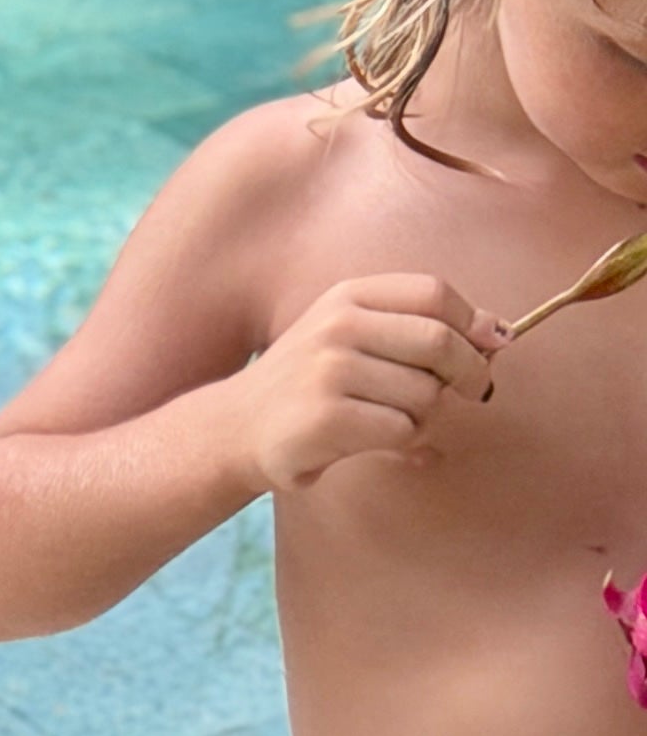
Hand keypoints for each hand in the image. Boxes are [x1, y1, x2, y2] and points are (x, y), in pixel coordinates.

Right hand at [230, 274, 498, 489]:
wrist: (236, 427)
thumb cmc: (309, 384)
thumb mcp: (352, 337)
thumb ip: (416, 327)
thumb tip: (499, 334)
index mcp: (348, 297)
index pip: (434, 293)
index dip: (473, 322)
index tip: (489, 347)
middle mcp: (337, 326)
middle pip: (440, 341)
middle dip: (470, 372)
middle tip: (472, 393)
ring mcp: (329, 371)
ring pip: (426, 394)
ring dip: (428, 416)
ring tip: (398, 422)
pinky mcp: (327, 417)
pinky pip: (403, 430)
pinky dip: (403, 442)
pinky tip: (374, 440)